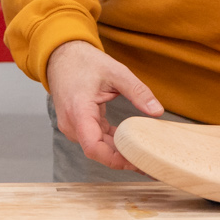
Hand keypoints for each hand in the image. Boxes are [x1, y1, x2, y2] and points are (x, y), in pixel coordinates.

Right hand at [45, 40, 163, 170]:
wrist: (62, 56)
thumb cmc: (84, 62)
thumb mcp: (116, 72)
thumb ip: (137, 91)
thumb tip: (157, 111)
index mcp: (79, 110)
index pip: (94, 147)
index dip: (115, 159)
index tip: (136, 162)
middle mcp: (72, 123)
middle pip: (98, 151)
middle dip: (123, 159)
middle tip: (149, 163)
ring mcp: (72, 126)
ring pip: (97, 147)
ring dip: (118, 152)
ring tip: (143, 155)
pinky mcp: (77, 126)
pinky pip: (95, 139)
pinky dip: (112, 142)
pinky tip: (129, 143)